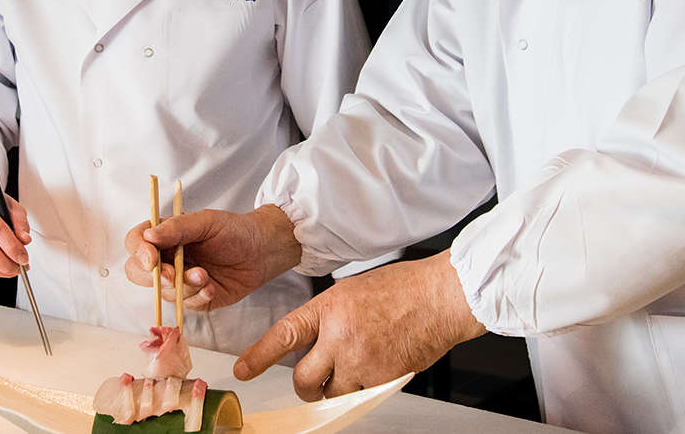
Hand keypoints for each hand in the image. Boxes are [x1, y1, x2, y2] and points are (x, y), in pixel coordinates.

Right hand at [123, 204, 301, 311]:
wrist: (262, 251)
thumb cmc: (235, 231)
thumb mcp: (206, 221)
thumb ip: (177, 228)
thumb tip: (148, 236)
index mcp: (166, 235)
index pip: (136, 243)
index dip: (138, 252)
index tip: (151, 260)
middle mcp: (167, 258)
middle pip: (139, 273)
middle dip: (157, 277)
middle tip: (175, 276)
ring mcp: (179, 280)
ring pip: (164, 292)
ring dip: (184, 286)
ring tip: (206, 275)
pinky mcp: (193, 299)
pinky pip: (185, 305)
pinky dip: (198, 297)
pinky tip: (213, 287)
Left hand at [234, 250, 486, 400]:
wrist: (440, 297)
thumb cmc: (404, 288)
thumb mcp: (354, 290)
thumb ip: (330, 316)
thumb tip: (316, 342)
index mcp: (330, 306)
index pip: (285, 334)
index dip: (260, 355)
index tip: (243, 370)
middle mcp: (339, 335)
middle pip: (303, 378)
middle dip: (306, 386)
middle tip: (314, 383)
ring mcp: (361, 360)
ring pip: (331, 393)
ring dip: (338, 388)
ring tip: (357, 368)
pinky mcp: (381, 379)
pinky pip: (359, 395)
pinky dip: (364, 387)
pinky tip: (379, 365)